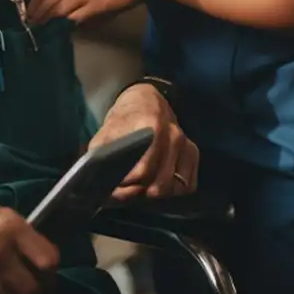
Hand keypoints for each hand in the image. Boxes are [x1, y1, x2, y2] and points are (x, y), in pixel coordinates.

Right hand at [0, 204, 59, 293]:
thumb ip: (9, 230)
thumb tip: (34, 247)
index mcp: (8, 220)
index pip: (47, 252)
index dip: (49, 270)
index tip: (46, 276)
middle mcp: (1, 239)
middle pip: (38, 277)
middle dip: (38, 288)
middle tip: (33, 292)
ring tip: (7, 293)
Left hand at [89, 84, 198, 200]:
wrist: (147, 100)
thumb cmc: (125, 118)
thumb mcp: (107, 130)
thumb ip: (102, 153)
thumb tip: (99, 181)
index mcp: (151, 126)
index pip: (143, 171)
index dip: (127, 185)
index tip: (116, 187)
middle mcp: (173, 135)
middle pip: (160, 184)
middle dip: (140, 193)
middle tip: (126, 191)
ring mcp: (186, 144)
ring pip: (174, 187)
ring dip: (157, 193)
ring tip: (141, 187)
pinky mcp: (193, 152)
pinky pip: (187, 186)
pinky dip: (173, 191)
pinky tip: (158, 182)